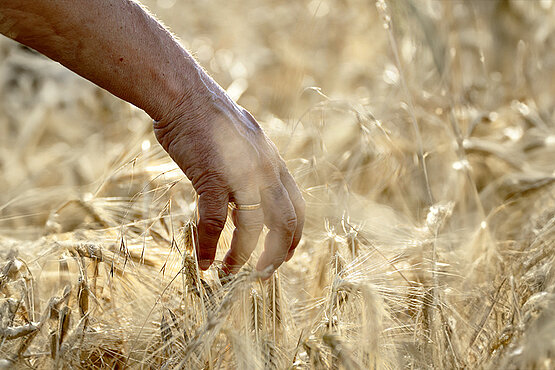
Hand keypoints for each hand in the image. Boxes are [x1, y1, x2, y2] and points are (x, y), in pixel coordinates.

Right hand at [153, 77, 304, 276]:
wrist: (184, 94)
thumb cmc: (208, 118)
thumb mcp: (242, 143)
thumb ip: (251, 170)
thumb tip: (245, 202)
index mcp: (273, 163)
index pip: (297, 207)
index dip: (294, 236)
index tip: (283, 255)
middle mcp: (265, 170)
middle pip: (285, 223)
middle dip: (277, 255)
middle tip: (263, 275)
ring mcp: (241, 174)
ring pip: (253, 229)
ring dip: (243, 258)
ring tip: (230, 274)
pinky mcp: (213, 177)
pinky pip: (216, 222)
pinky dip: (210, 246)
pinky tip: (204, 261)